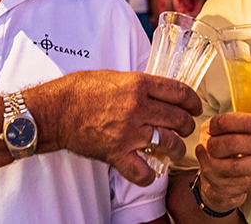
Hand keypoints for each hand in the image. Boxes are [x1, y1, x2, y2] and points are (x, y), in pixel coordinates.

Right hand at [37, 70, 201, 186]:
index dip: (193, 101)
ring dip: (176, 148)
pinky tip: (150, 171)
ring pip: (168, 143)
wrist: (55, 110)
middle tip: (185, 128)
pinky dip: (149, 175)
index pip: (179, 92)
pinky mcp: (116, 153)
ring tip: (174, 148)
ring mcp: (128, 132)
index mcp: (138, 84)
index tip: (195, 107)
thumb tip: (157, 90)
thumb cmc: (79, 91)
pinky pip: (143, 171)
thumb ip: (138, 85)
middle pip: (178, 118)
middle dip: (187, 125)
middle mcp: (137, 107)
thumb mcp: (115, 76)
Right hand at [194, 109, 250, 213]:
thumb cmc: (230, 150)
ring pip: (238, 166)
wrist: (216, 182)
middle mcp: (208, 149)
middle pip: (230, 144)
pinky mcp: (224, 188)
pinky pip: (246, 184)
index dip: (245, 122)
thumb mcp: (238, 132)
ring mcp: (214, 170)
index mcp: (211, 129)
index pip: (223, 122)